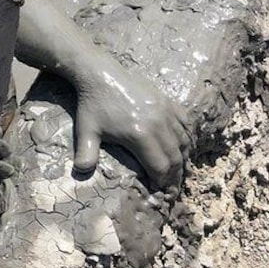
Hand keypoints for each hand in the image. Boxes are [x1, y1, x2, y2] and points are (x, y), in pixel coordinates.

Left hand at [73, 62, 191, 190]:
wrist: (100, 74)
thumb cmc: (92, 104)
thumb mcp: (86, 130)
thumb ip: (85, 154)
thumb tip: (80, 173)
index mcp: (139, 134)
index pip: (160, 167)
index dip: (163, 183)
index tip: (162, 193)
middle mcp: (158, 123)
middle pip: (176, 157)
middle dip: (176, 176)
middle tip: (173, 189)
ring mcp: (165, 111)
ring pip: (184, 141)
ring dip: (184, 159)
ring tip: (179, 172)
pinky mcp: (168, 101)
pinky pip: (186, 123)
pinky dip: (188, 138)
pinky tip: (185, 148)